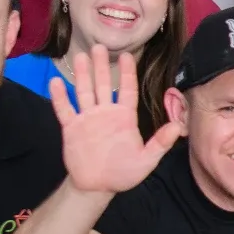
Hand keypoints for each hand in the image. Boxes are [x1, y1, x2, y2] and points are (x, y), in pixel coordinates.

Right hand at [50, 46, 181, 194]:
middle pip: (103, 84)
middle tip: (100, 46)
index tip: (127, 55)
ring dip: (82, 75)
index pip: (126, 89)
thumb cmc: (124, 173)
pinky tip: (55, 82)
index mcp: (124, 117)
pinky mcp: (72, 128)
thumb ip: (160, 143)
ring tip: (81, 56)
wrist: (98, 187)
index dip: (126, 73)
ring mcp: (87, 119)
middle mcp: (106, 113)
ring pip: (84, 91)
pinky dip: (59, 97)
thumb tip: (179, 127)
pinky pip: (64, 109)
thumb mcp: (146, 160)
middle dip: (102, 66)